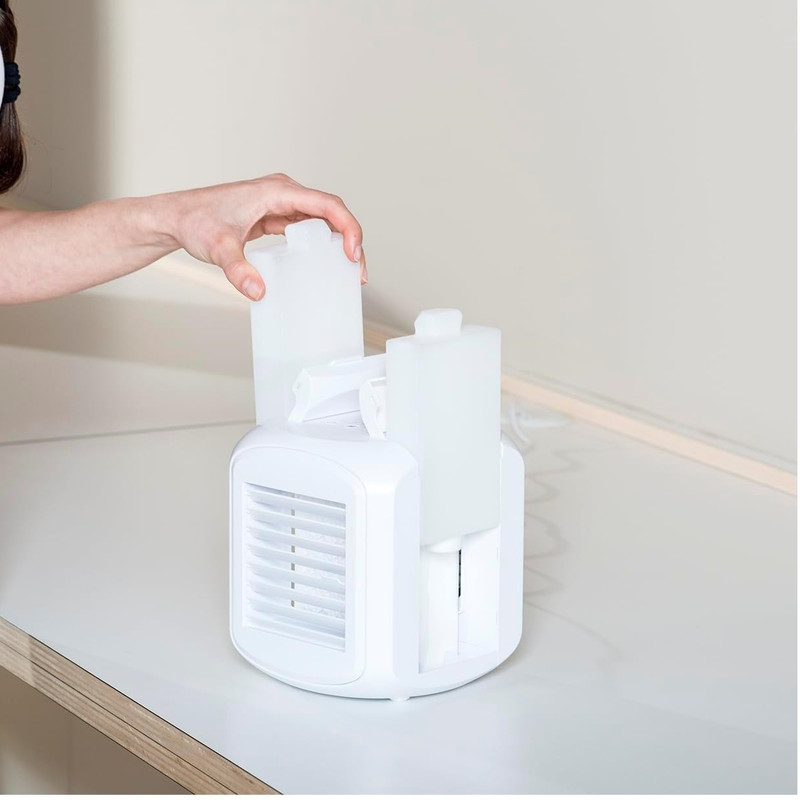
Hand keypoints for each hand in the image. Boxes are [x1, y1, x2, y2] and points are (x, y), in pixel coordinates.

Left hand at [165, 173, 366, 299]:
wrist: (176, 217)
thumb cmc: (195, 220)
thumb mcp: (217, 248)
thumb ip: (237, 269)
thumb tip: (258, 292)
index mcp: (277, 191)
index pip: (327, 204)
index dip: (347, 227)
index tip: (351, 254)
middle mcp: (283, 192)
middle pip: (331, 212)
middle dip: (350, 239)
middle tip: (356, 272)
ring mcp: (280, 203)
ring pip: (322, 219)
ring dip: (339, 242)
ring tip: (348, 270)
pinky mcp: (275, 215)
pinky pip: (308, 226)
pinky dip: (322, 243)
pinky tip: (325, 263)